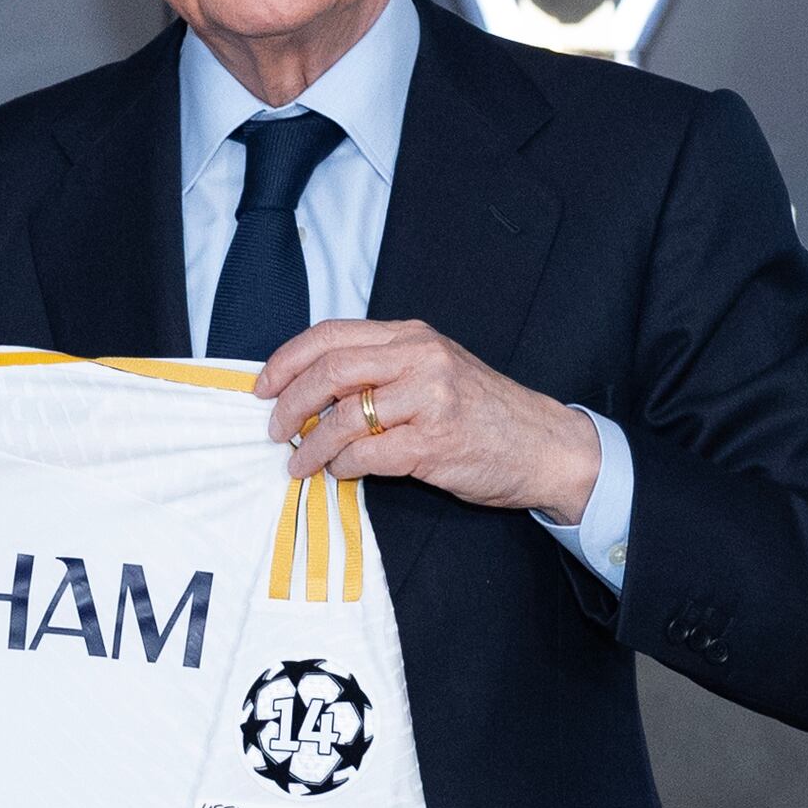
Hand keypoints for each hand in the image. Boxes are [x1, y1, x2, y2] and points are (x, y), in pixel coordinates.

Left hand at [255, 318, 598, 520]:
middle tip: (274, 429)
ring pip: (343, 417)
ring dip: (310, 446)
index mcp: (412, 335)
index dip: (286, 361)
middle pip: (329, 371)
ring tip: (298, 462)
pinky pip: (367, 455)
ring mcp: (429, 399)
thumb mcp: (433, 371)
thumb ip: (382, 369)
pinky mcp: (435, 442)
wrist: (544, 445)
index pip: (330, 335)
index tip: (263, 387)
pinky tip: (339, 472)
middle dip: (289, 404)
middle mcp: (420, 357)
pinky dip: (342, 467)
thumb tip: (311, 389)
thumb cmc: (484, 413)